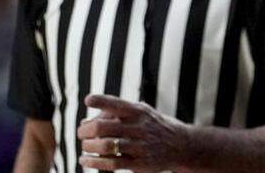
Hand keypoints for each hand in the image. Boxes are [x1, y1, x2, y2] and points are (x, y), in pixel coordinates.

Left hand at [77, 94, 191, 171]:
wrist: (182, 146)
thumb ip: (115, 115)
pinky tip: (85, 160)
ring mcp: (140, 146)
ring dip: (88, 147)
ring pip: (105, 146)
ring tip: (84, 147)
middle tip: (81, 134)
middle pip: (103, 127)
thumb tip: (84, 122)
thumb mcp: (142, 113)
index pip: (117, 103)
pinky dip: (94, 162)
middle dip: (85, 131)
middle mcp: (139, 127)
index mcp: (139, 112)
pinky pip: (111, 164)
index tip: (88, 100)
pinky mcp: (139, 163)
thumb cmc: (155, 127)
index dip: (101, 100)